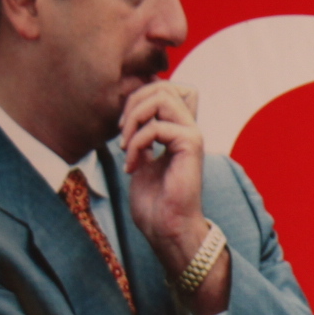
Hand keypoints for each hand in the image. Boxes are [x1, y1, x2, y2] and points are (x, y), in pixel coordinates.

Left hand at [119, 81, 227, 314]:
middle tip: (121, 132)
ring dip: (134, 118)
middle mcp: (188, 128)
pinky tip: (132, 166)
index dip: (141, 94)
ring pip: (162, 97)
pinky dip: (136, 144)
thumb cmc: (154, 201)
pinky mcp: (190, 146)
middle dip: (133, 103)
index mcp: (178, 129)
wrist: (167, 228)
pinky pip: (156, 127)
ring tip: (125, 145)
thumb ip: (141, 133)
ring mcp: (192, 135)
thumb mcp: (141, 157)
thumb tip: (130, 111)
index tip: (124, 124)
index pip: (167, 87)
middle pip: (163, 86)